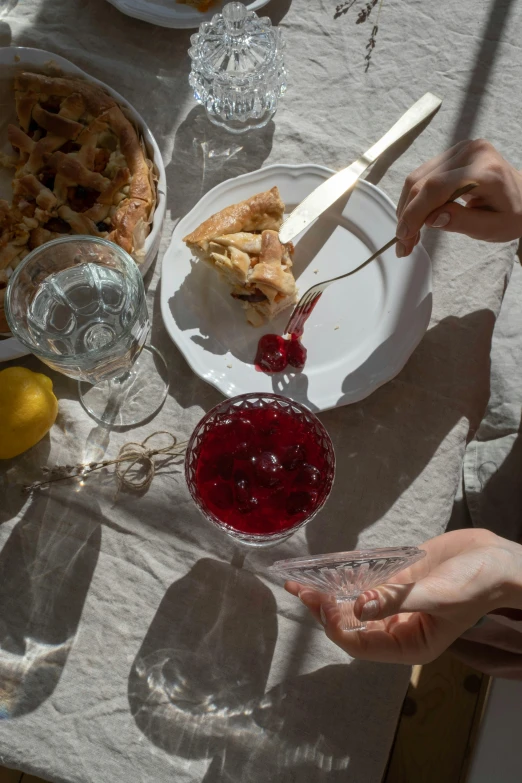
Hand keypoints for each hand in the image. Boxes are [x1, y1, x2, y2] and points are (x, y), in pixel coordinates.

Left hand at [285, 529, 521, 664]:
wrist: (496, 560)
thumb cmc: (475, 585)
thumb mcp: (437, 596)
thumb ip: (395, 600)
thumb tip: (358, 606)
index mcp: (409, 644)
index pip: (359, 644)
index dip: (337, 625)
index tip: (324, 602)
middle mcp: (397, 628)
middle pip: (350, 625)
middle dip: (324, 609)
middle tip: (300, 588)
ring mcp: (394, 604)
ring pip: (353, 604)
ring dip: (329, 594)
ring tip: (302, 580)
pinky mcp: (396, 581)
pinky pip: (364, 583)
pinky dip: (345, 578)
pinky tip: (327, 569)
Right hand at [395, 139, 521, 256]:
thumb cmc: (513, 214)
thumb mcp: (493, 228)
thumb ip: (462, 222)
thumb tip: (431, 220)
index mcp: (486, 170)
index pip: (437, 187)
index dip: (415, 211)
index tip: (404, 236)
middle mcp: (471, 152)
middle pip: (422, 182)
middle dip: (407, 215)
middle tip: (404, 244)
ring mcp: (460, 149)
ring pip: (417, 178)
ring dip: (407, 209)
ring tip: (409, 235)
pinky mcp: (452, 154)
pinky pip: (423, 176)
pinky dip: (414, 200)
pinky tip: (416, 220)